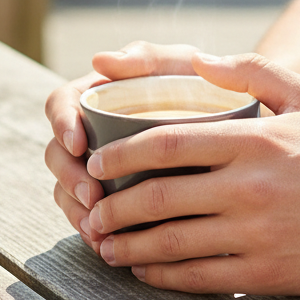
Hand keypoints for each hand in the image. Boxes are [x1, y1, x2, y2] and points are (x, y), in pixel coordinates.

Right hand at [44, 42, 201, 254]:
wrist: (240, 117)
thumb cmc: (206, 83)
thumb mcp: (181, 65)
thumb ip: (148, 57)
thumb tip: (100, 59)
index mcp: (102, 92)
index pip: (62, 102)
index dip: (62, 123)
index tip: (78, 145)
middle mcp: (94, 128)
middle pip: (58, 152)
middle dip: (68, 178)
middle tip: (92, 198)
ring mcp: (103, 162)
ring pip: (68, 187)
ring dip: (75, 210)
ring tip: (97, 230)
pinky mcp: (117, 192)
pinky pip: (91, 213)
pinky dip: (93, 228)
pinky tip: (106, 243)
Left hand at [81, 53, 299, 294]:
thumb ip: (254, 71)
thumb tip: (200, 61)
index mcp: (256, 140)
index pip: (167, 144)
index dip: (120, 153)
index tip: (98, 159)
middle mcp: (250, 187)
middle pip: (157, 197)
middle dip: (112, 205)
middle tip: (92, 208)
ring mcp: (255, 234)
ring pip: (169, 243)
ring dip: (126, 245)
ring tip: (105, 242)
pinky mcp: (263, 273)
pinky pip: (196, 278)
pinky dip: (159, 275)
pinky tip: (144, 270)